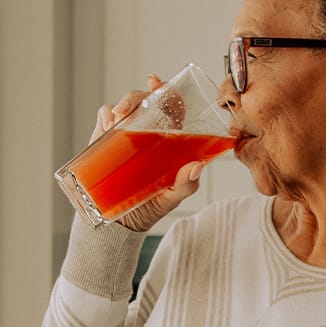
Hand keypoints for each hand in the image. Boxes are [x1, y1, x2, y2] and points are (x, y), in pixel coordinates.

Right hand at [91, 73, 205, 231]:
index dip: (165, 89)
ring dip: (120, 106)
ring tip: (117, 121)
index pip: (170, 106)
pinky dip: (105, 117)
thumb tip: (197, 166)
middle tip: (128, 109)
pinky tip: (107, 127)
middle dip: (136, 96)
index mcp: (168, 140)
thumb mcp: (172, 197)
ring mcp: (125, 135)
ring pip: (123, 107)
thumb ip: (186, 184)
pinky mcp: (106, 140)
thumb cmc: (151, 208)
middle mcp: (147, 132)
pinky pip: (104, 118)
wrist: (121, 222)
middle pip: (144, 100)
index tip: (156, 82)